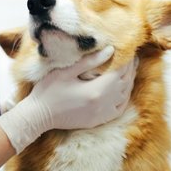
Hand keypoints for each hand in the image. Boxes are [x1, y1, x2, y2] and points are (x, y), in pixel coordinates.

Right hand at [0, 46, 137, 152]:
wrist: (38, 116)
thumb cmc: (48, 90)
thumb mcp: (66, 71)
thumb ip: (89, 61)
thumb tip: (110, 50)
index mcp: (96, 90)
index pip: (119, 72)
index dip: (126, 60)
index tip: (128, 50)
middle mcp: (102, 104)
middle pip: (125, 84)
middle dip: (130, 69)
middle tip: (132, 57)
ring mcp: (101, 115)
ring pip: (124, 97)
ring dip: (129, 83)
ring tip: (129, 71)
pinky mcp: (97, 121)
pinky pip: (118, 110)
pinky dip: (124, 99)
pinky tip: (123, 92)